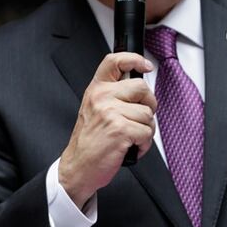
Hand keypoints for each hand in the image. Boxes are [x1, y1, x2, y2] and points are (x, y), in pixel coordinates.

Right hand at [58, 53, 156, 207]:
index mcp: (96, 89)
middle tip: (138, 119)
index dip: (134, 59)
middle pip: (142, 88)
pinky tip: (129, 147)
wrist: (78, 167)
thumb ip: (113, 95)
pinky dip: (143, 144)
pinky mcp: (120, 129)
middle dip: (148, 105)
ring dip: (145, 129)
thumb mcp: (95, 109)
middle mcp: (102, 97)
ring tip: (129, 137)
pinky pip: (147, 132)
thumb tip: (141, 88)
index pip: (115, 61)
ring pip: (148, 114)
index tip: (145, 66)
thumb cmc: (90, 141)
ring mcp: (111, 113)